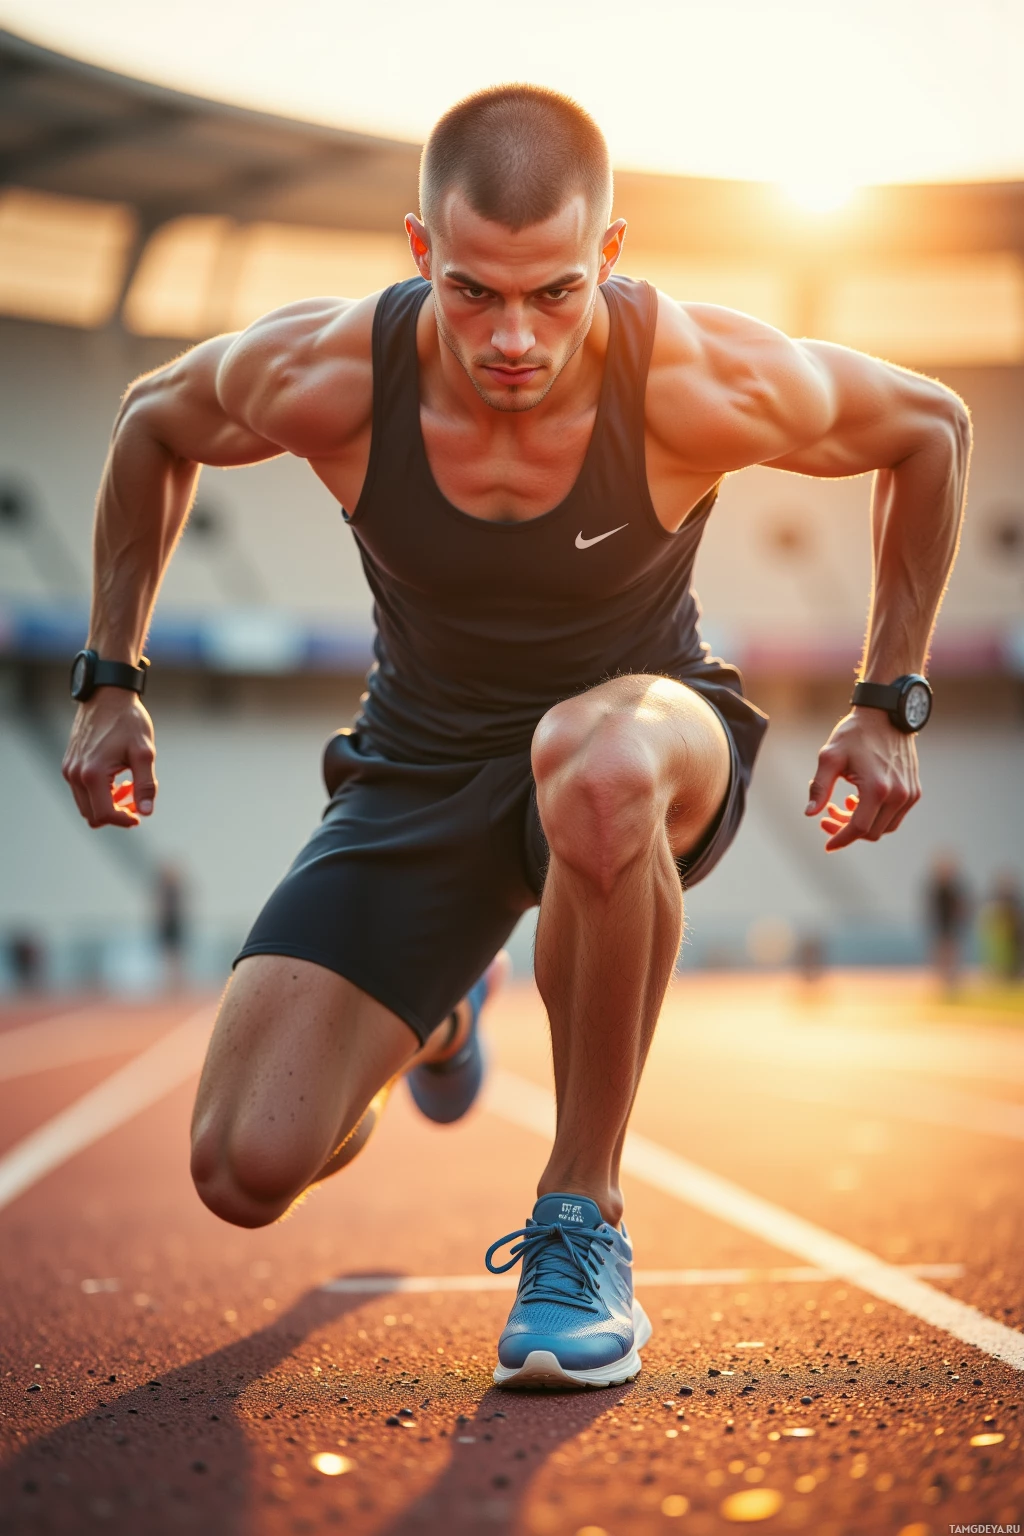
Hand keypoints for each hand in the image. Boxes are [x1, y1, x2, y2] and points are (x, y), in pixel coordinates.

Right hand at [62, 690, 157, 828]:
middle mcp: (74, 774)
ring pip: (86, 805)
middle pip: (92, 815)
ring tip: (129, 787)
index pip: (104, 814)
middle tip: (137, 799)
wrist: (108, 695)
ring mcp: (69, 769)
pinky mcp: (69, 763)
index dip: (123, 821)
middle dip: (116, 814)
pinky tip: (118, 780)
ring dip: (108, 804)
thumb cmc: (128, 721)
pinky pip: (81, 791)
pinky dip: (99, 794)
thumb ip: (146, 784)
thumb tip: (146, 812)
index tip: (139, 817)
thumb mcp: (144, 752)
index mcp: (92, 774)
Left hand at [805, 709, 919, 850]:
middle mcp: (898, 795)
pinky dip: (877, 816)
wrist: (886, 714)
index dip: (841, 839)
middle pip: (871, 832)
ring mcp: (909, 794)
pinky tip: (859, 801)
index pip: (859, 829)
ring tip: (842, 806)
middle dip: (846, 830)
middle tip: (826, 816)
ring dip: (862, 824)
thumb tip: (809, 813)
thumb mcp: (830, 757)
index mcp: (877, 789)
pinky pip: (895, 816)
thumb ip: (819, 787)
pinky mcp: (914, 790)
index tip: (827, 845)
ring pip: (885, 827)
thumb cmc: (855, 734)